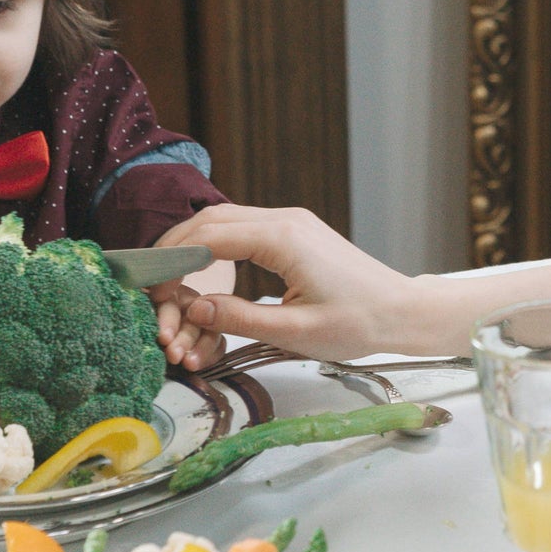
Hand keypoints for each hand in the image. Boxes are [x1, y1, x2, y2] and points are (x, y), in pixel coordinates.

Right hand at [154, 204, 418, 359]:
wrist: (402, 311)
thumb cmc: (358, 323)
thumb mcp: (294, 332)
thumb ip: (239, 318)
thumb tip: (192, 307)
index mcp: (282, 239)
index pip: (209, 237)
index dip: (173, 260)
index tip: (149, 286)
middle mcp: (285, 220)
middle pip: (212, 219)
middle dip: (175, 245)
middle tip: (148, 277)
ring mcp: (292, 222)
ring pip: (226, 219)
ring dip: (194, 241)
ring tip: (168, 273)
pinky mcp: (296, 232)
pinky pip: (245, 227)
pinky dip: (216, 242)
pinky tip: (202, 266)